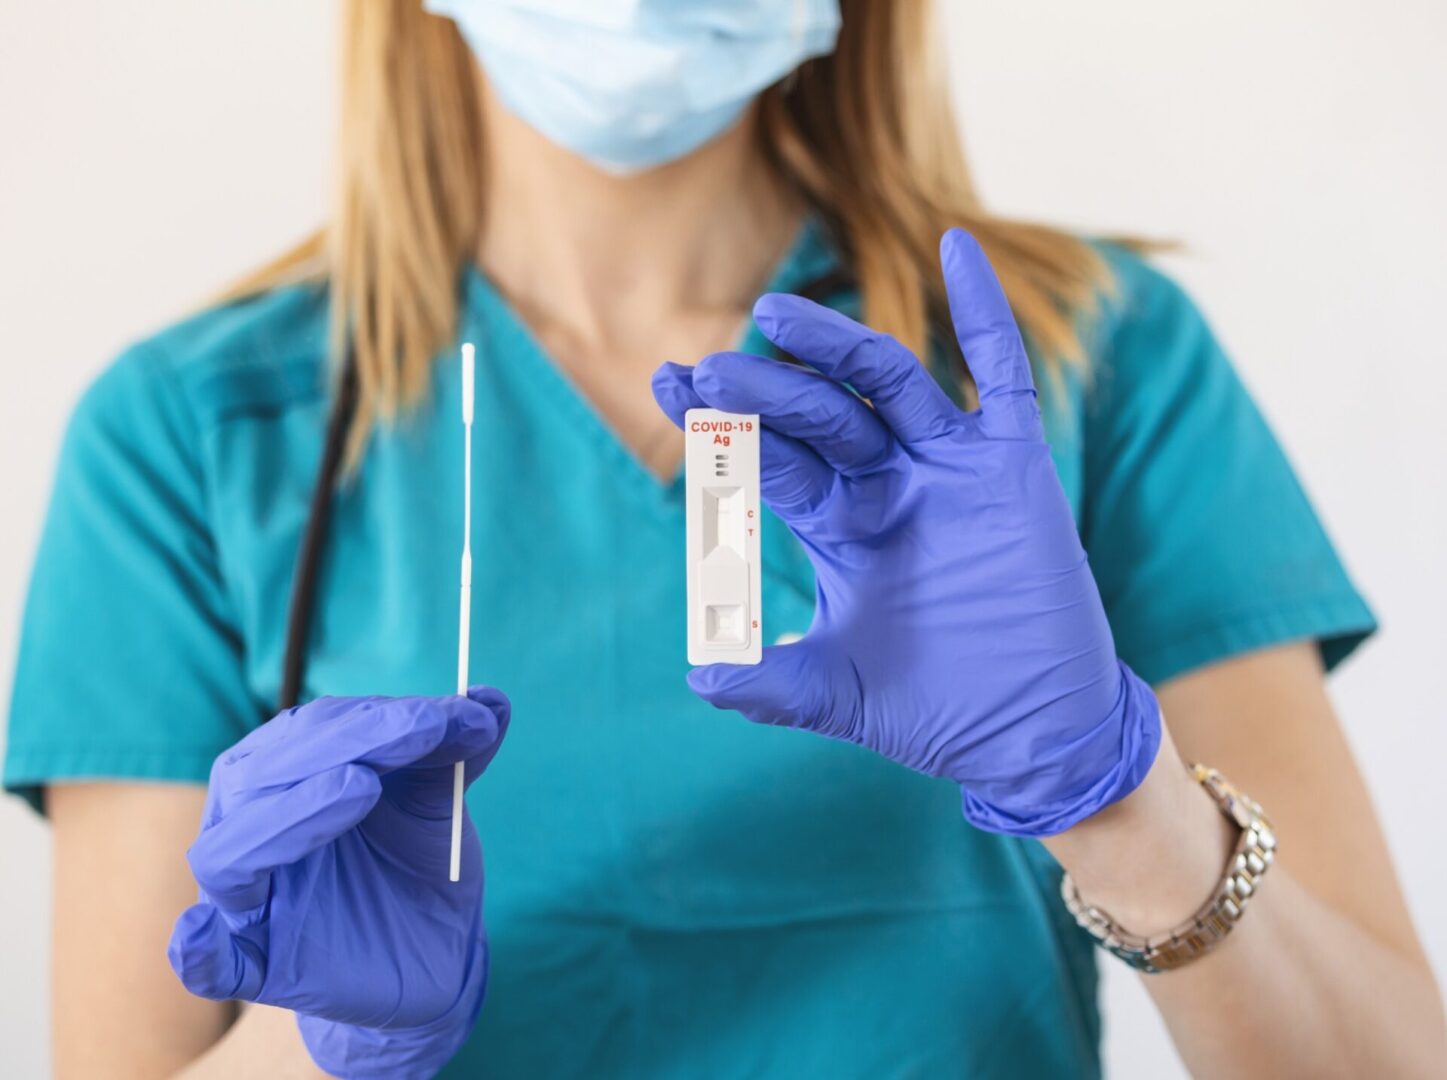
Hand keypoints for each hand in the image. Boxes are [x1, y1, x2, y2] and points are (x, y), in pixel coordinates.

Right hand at [167, 688, 509, 1079]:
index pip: (314, 729)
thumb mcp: (436, 807)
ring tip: (359, 784)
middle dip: (348, 744)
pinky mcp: (256, 967)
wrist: (428, 957)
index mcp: (284, 774)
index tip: (449, 714)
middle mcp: (249, 826)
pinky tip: (198, 933)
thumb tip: (491, 697)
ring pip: (232, 853)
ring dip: (292, 813)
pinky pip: (210, 964)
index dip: (380, 716)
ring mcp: (248, 900)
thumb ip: (455, 754)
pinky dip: (197, 949)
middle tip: (422, 731)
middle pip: (266, 775)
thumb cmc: (413, 867)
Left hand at [652, 229, 1159, 835]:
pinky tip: (957, 248)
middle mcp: (887, 485)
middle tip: (709, 370)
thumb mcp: (837, 691)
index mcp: (839, 525)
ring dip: (836, 346)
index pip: (769, 458)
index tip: (668, 386)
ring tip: (777, 314)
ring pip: (888, 384)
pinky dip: (984, 314)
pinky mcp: (1013, 467)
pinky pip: (1003, 377)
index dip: (722, 427)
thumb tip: (698, 675)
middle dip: (763, 393)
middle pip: (817, 416)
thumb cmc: (936, 709)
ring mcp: (949, 469)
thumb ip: (767, 681)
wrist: (1033, 733)